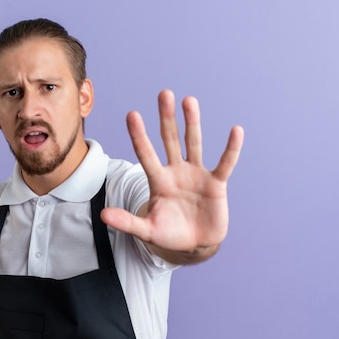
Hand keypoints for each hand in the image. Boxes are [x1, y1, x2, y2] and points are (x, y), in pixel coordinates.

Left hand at [101, 90, 243, 261]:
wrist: (194, 245)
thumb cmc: (168, 235)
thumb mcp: (146, 230)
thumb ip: (127, 222)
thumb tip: (103, 215)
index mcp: (158, 181)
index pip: (146, 154)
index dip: (139, 136)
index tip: (132, 114)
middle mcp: (176, 172)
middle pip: (170, 140)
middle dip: (166, 118)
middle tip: (164, 93)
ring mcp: (196, 175)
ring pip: (193, 144)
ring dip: (192, 123)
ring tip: (189, 100)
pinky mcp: (216, 183)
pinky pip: (224, 163)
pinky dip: (231, 149)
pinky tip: (236, 131)